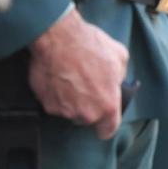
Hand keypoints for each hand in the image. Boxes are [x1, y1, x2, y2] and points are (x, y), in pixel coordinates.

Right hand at [27, 7, 128, 138]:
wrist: (58, 38)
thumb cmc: (90, 45)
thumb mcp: (119, 56)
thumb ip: (120, 76)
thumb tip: (116, 82)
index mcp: (108, 105)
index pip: (107, 130)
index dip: (105, 125)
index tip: (102, 119)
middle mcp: (86, 113)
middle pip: (87, 119)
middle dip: (87, 107)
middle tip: (85, 86)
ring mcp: (64, 111)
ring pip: (69, 112)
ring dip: (70, 100)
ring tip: (70, 78)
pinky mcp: (46, 104)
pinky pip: (53, 103)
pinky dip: (55, 94)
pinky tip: (58, 77)